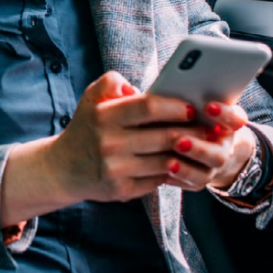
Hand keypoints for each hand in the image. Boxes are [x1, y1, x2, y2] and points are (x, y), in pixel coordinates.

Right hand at [48, 71, 198, 203]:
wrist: (63, 168)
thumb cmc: (87, 128)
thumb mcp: (91, 98)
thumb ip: (111, 82)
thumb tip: (137, 89)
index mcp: (103, 116)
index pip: (148, 107)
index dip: (175, 107)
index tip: (192, 108)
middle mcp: (109, 143)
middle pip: (165, 136)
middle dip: (193, 132)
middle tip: (209, 129)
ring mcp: (116, 169)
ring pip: (166, 161)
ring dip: (188, 154)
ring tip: (201, 146)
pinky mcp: (122, 190)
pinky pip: (158, 180)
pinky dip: (173, 172)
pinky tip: (182, 163)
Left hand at [167, 101, 256, 191]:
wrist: (209, 145)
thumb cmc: (193, 118)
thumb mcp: (192, 105)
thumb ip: (177, 96)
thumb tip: (130, 88)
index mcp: (226, 124)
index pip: (235, 119)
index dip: (225, 114)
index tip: (208, 107)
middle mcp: (223, 147)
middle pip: (218, 153)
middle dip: (198, 148)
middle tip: (178, 141)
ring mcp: (212, 167)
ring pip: (204, 173)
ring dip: (186, 169)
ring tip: (169, 162)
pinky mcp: (199, 180)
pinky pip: (190, 184)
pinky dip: (177, 179)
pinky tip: (161, 173)